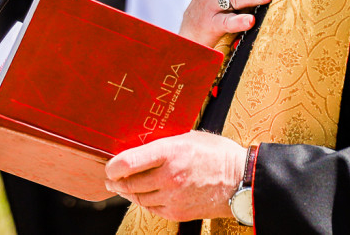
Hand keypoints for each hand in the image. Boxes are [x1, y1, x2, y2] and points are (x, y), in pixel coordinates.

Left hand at [105, 131, 245, 222]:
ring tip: (123, 186)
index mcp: (170, 152)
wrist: (240, 180)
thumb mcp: (188, 137)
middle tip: (111, 178)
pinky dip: (144, 201)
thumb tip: (139, 148)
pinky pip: (151, 208)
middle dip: (116, 182)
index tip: (109, 166)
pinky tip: (144, 195)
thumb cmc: (216, 153)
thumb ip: (163, 144)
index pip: (128, 162)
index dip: (112, 166)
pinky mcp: (178, 212)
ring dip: (128, 192)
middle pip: (128, 183)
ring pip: (138, 198)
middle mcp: (169, 176)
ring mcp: (173, 197)